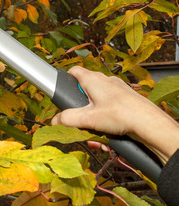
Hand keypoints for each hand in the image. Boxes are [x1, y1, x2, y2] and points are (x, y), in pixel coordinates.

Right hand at [51, 66, 178, 163]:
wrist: (150, 123)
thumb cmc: (121, 114)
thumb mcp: (88, 119)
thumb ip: (68, 119)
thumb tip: (55, 121)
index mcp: (93, 80)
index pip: (74, 71)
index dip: (66, 80)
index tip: (63, 91)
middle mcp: (106, 81)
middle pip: (85, 91)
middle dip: (81, 109)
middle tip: (80, 121)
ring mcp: (117, 90)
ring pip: (98, 102)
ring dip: (94, 119)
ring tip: (96, 134)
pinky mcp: (126, 100)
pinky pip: (110, 108)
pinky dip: (106, 121)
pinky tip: (108, 134)